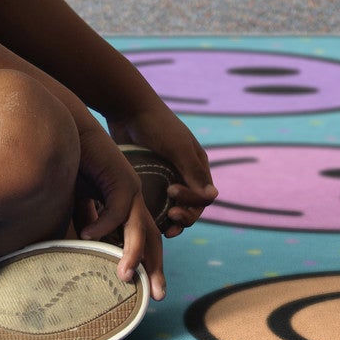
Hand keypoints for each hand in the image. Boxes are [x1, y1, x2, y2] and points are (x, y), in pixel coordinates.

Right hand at [72, 119, 165, 301]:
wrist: (71, 130)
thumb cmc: (73, 164)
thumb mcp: (80, 202)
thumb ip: (86, 222)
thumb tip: (84, 247)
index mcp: (128, 206)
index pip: (143, 240)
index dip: (147, 264)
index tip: (147, 290)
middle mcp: (135, 200)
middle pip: (152, 240)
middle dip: (155, 269)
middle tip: (157, 296)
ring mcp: (131, 188)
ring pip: (139, 229)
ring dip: (133, 255)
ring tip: (124, 277)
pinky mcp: (121, 177)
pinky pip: (116, 209)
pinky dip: (102, 224)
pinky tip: (87, 236)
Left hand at [115, 102, 215, 231]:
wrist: (127, 108)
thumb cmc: (156, 124)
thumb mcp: (177, 147)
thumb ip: (194, 172)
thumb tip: (212, 197)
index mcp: (197, 166)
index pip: (203, 197)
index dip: (192, 202)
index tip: (172, 193)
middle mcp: (184, 175)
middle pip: (192, 207)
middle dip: (184, 217)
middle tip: (170, 218)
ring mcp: (165, 178)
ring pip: (173, 209)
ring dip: (172, 222)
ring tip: (164, 230)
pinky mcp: (148, 180)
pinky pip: (155, 203)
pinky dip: (154, 215)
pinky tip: (146, 222)